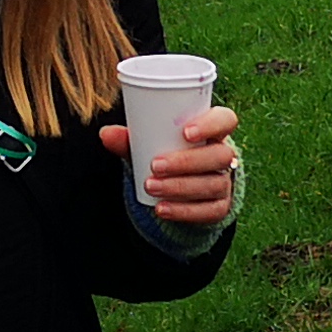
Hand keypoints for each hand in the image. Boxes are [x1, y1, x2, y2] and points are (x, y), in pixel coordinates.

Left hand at [100, 105, 241, 225]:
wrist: (179, 188)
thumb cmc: (166, 154)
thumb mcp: (150, 145)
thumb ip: (130, 140)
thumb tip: (106, 134)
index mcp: (213, 131)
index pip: (226, 120)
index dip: (211, 124)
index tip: (185, 132)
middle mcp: (224, 155)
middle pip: (220, 156)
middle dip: (187, 162)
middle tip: (155, 165)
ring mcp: (225, 182)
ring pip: (214, 184)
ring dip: (181, 187)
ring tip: (151, 186)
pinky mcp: (220, 207)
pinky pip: (209, 211)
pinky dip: (184, 211)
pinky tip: (162, 209)